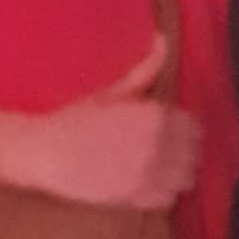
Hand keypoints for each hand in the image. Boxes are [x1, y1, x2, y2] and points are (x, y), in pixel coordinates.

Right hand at [22, 35, 203, 211]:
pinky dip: (165, 192)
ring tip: (163, 166)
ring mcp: (148, 175)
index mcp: (153, 117)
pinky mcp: (136, 198)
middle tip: (167, 147)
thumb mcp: (110, 91)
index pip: (191, 125)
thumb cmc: (74, 118)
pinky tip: (151, 182)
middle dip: (184, 149)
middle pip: (193, 153)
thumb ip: (143, 70)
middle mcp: (157, 147)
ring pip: (186, 178)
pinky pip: (169, 198)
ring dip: (179, 171)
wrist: (45, 153)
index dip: (182, 125)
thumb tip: (163, 40)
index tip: (171, 127)